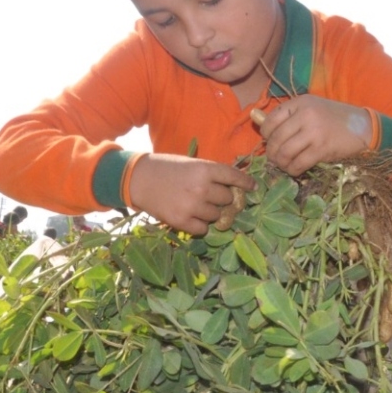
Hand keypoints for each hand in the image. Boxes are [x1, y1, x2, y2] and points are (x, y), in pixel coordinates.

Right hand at [128, 154, 254, 235]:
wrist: (138, 179)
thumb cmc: (167, 168)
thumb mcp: (192, 164)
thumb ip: (212, 174)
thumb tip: (236, 187)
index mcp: (205, 169)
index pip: (234, 177)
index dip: (246, 183)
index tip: (253, 187)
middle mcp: (202, 188)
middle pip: (227, 200)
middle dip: (222, 199)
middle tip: (211, 196)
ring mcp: (192, 206)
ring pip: (217, 216)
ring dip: (212, 212)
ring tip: (197, 205)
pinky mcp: (181, 221)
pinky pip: (203, 229)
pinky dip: (200, 225)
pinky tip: (191, 216)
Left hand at [257, 96, 372, 175]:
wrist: (364, 126)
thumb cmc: (336, 118)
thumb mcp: (313, 109)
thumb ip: (291, 116)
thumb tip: (260, 124)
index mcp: (301, 103)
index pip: (271, 119)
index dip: (266, 134)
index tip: (270, 141)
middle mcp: (306, 115)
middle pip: (276, 138)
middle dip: (272, 152)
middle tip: (274, 158)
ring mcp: (314, 132)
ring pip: (285, 152)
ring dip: (280, 163)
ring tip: (283, 165)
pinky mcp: (322, 149)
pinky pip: (299, 163)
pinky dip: (293, 169)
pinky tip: (295, 170)